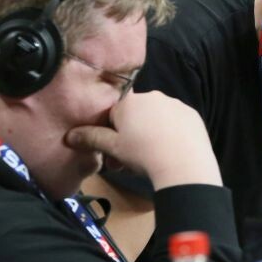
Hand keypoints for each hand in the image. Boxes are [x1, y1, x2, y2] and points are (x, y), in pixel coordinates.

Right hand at [65, 90, 221, 188]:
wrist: (183, 164)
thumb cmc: (142, 154)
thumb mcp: (113, 148)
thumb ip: (91, 138)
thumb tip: (69, 136)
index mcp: (129, 102)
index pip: (112, 114)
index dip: (110, 134)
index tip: (113, 153)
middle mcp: (152, 96)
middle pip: (135, 116)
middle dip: (130, 136)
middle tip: (130, 162)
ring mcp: (175, 104)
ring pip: (155, 118)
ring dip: (150, 134)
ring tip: (152, 159)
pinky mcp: (192, 115)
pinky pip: (175, 122)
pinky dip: (171, 134)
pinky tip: (171, 152)